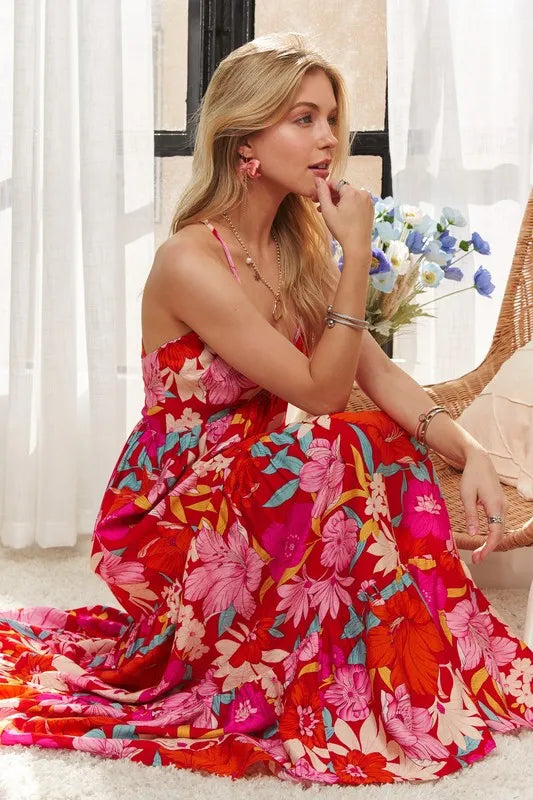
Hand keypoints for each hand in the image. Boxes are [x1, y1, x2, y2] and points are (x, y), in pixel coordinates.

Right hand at [313, 177, 373, 257]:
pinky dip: (347, 206)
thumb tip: (317, 179)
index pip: (335, 183)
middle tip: (318, 205)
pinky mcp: (370, 209)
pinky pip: (356, 203)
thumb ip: (322, 192)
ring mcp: (368, 201)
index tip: (315, 197)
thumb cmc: (342, 229)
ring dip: (337, 202)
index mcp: (352, 192)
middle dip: (330, 197)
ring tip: (327, 212)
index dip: (323, 189)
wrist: (357, 246)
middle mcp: (362, 193)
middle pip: (342, 190)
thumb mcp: (328, 211)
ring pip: (349, 197)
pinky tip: (339, 215)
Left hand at [460, 446, 507, 563]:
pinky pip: (499, 523)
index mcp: (495, 505)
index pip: (495, 533)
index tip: (478, 557)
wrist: (480, 461)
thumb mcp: (466, 495)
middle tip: (475, 558)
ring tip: (478, 552)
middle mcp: (503, 507)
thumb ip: (470, 515)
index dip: (488, 547)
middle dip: (488, 548)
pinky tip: (483, 540)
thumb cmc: (471, 476)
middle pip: (499, 534)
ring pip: (500, 529)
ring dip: (491, 542)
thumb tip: (473, 534)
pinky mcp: (500, 505)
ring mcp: (503, 506)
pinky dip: (493, 534)